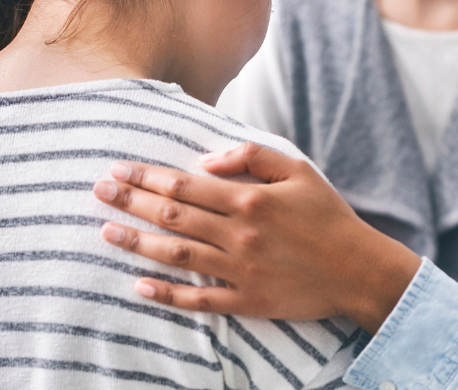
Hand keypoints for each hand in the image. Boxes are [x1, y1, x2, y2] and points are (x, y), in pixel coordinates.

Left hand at [93, 142, 421, 333]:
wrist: (358, 269)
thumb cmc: (328, 215)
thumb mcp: (298, 170)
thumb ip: (251, 156)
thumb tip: (206, 160)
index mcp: (249, 199)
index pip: (185, 186)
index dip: (147, 177)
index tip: (118, 169)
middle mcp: (239, 235)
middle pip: (172, 217)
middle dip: (131, 203)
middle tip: (99, 192)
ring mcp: (240, 270)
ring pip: (177, 255)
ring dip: (137, 243)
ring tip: (105, 233)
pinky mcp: (247, 301)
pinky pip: (199, 300)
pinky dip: (167, 294)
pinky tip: (139, 286)